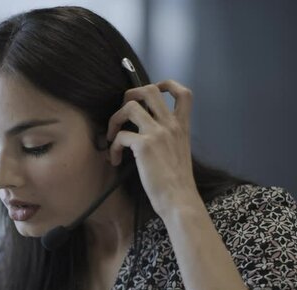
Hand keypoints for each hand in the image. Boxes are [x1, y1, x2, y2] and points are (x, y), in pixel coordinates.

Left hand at [106, 80, 199, 217]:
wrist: (179, 199)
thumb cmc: (177, 182)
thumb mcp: (180, 152)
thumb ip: (169, 138)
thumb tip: (147, 133)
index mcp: (182, 126)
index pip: (184, 93)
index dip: (167, 84)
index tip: (153, 92)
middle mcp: (171, 125)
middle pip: (150, 90)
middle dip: (130, 95)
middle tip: (123, 114)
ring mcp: (157, 133)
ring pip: (130, 106)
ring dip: (115, 119)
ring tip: (112, 137)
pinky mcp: (144, 146)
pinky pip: (120, 136)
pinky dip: (113, 147)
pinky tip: (116, 160)